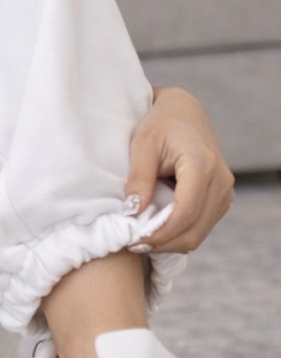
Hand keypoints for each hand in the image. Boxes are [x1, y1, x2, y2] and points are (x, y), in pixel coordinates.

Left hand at [125, 85, 234, 252]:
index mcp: (202, 165)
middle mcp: (221, 181)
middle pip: (193, 229)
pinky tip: (156, 231)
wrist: (185, 112)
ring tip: (141, 239)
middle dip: (162, 243)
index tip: (132, 240)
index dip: (160, 233)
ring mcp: (225, 192)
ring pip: (198, 234)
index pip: (185, 212)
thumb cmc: (160, 123)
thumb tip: (132, 213)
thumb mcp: (143, 145)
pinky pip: (201, 228)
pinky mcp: (221, 199)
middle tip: (132, 244)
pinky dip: (178, 235)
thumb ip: (139, 178)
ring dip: (170, 243)